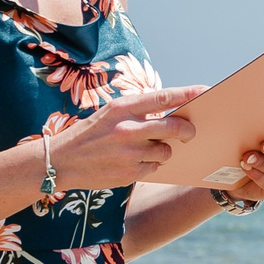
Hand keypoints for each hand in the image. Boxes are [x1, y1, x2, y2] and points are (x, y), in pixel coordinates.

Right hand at [48, 87, 203, 189]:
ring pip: (166, 150)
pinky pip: (154, 167)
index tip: (205, 90)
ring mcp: (128, 153)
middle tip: (189, 132)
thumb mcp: (109, 114)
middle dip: (187, 130)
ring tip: (149, 148)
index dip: (187, 93)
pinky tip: (136, 161)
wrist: (59, 161)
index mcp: (122, 108)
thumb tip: (171, 114)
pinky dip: (151, 164)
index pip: (162, 97)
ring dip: (165, 150)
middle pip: (173, 127)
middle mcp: (127, 129)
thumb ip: (138, 112)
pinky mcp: (128, 173)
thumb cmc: (89, 134)